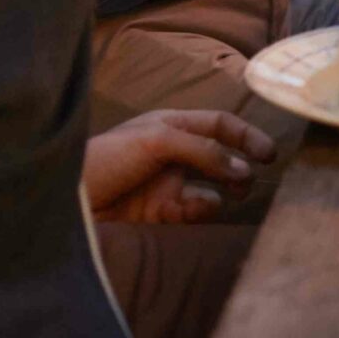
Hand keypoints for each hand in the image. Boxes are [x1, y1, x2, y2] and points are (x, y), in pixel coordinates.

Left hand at [84, 109, 275, 223]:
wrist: (69, 198)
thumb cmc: (107, 157)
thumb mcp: (157, 141)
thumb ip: (202, 150)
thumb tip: (242, 167)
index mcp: (172, 125)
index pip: (219, 125)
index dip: (246, 136)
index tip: (269, 154)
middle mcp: (173, 152)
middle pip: (220, 155)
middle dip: (241, 165)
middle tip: (255, 179)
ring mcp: (167, 183)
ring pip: (211, 185)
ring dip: (227, 188)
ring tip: (238, 192)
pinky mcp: (159, 212)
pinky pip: (192, 209)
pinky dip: (203, 208)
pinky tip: (204, 207)